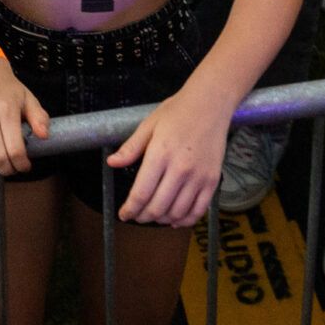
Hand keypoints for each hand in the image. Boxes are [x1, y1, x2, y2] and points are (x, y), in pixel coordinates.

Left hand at [109, 86, 234, 225]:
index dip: (130, 209)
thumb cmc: (177, 111)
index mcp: (160, 154)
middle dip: (143, 216)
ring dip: (162, 220)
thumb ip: (131, 148)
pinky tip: (176, 219)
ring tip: (154, 215)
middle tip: (136, 215)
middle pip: (158, 207)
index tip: (123, 214)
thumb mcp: (149, 125)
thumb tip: (112, 163)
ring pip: (177, 212)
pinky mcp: (212, 180)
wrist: (210, 104)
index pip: (141, 193)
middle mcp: (180, 169)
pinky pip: (198, 210)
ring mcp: (198, 176)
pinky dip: (185, 220)